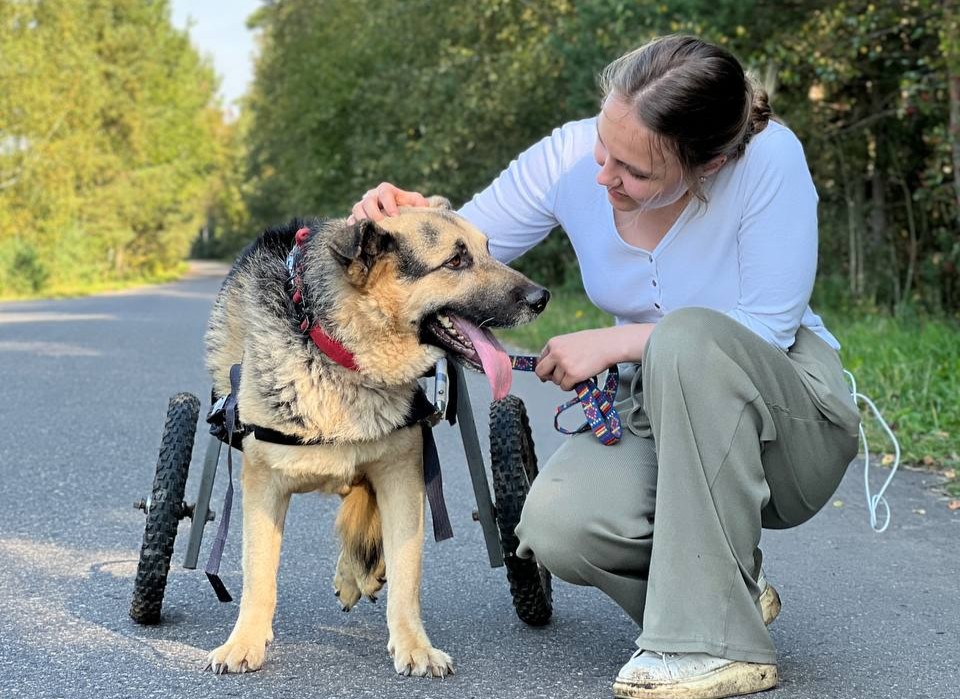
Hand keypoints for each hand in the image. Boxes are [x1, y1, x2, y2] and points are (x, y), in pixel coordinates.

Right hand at [348, 182, 429, 222]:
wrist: (401, 217)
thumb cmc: (410, 208)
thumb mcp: (417, 203)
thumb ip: (421, 204)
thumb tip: (423, 208)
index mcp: (387, 191)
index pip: (385, 192)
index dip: (389, 203)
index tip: (395, 217)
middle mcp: (373, 196)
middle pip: (368, 201)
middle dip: (373, 213)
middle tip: (380, 224)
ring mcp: (363, 207)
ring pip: (357, 208)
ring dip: (362, 219)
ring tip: (369, 229)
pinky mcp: (358, 218)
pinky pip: (351, 220)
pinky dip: (353, 226)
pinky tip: (358, 234)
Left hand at [535, 324, 654, 390]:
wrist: (610, 344)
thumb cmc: (594, 342)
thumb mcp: (571, 341)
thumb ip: (559, 351)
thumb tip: (550, 369)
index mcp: (553, 343)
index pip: (540, 360)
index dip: (546, 368)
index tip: (550, 373)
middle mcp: (556, 353)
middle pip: (540, 372)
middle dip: (548, 377)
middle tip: (559, 378)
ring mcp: (563, 364)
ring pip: (556, 381)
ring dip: (565, 381)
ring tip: (579, 373)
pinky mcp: (573, 375)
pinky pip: (565, 387)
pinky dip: (572, 386)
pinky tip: (581, 378)